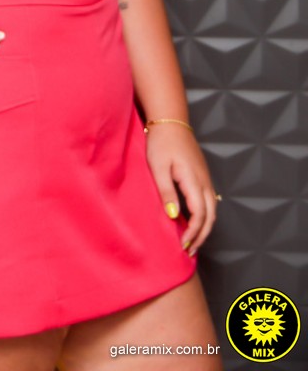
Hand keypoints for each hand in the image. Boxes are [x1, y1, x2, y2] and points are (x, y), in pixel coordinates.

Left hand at [145, 124, 218, 255]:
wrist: (170, 121)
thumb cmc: (161, 142)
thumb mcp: (158, 167)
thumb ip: (167, 192)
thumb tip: (173, 216)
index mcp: (194, 180)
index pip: (199, 214)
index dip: (193, 232)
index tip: (183, 245)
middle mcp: (204, 181)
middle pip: (210, 216)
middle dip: (201, 236)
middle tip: (189, 251)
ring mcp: (206, 177)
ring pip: (212, 209)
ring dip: (204, 227)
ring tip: (192, 241)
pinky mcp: (202, 175)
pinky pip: (208, 201)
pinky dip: (204, 216)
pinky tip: (192, 221)